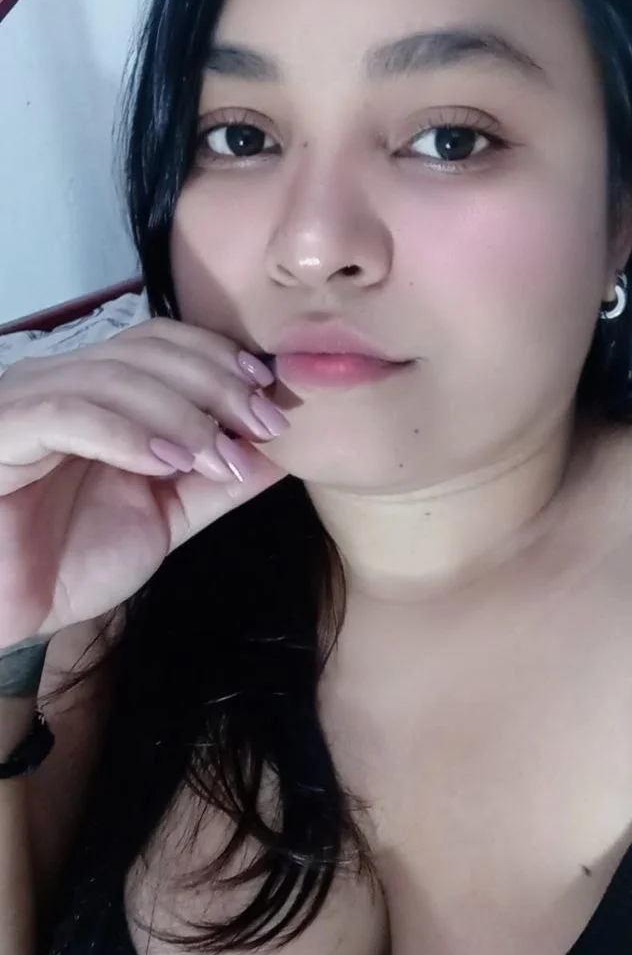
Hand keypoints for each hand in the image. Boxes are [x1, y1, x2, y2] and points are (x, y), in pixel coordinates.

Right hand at [0, 317, 288, 644]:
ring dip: (180, 413)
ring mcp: (25, 405)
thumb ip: (215, 484)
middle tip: (263, 424)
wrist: (2, 612)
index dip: (219, 358)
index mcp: (96, 394)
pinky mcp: (0, 435)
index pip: (161, 342)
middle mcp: (59, 384)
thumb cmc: (66, 562)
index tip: (269, 394)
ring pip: (112, 376)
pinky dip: (125, 433)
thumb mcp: (162, 518)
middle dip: (216, 383)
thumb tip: (280, 453)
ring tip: (219, 455)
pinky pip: (65, 414)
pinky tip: (166, 463)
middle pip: (146, 350)